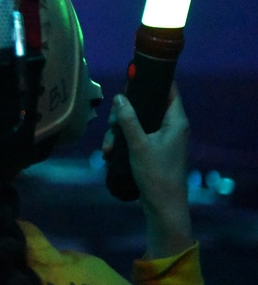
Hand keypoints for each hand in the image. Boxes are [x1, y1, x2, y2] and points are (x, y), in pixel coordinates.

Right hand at [102, 84, 192, 258]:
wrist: (163, 207)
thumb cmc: (156, 174)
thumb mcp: (139, 145)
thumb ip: (128, 120)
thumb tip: (119, 97)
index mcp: (175, 121)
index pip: (168, 89)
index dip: (151, 80)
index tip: (132, 76)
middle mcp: (171, 127)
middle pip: (145, 106)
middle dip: (124, 114)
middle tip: (112, 123)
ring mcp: (162, 140)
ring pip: (136, 123)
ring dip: (119, 132)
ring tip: (108, 149)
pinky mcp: (153, 151)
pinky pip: (135, 138)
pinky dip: (122, 144)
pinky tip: (111, 155)